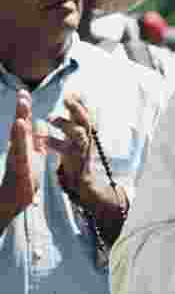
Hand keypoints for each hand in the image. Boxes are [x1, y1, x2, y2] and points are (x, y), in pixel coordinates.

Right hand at [1, 90, 44, 226]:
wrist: (14, 200)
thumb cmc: (25, 177)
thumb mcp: (35, 155)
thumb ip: (38, 139)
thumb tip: (41, 123)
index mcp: (24, 146)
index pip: (25, 125)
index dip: (25, 110)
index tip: (25, 92)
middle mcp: (18, 150)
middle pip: (20, 129)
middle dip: (22, 112)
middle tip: (22, 94)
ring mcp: (17, 160)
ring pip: (18, 142)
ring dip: (19, 128)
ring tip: (21, 113)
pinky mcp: (19, 172)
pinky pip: (20, 159)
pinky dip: (21, 148)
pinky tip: (21, 138)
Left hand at [46, 93, 100, 206]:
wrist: (82, 176)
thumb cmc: (78, 150)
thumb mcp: (80, 130)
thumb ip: (77, 114)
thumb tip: (78, 95)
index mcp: (89, 129)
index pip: (88, 111)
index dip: (82, 101)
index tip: (73, 92)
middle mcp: (88, 136)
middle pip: (86, 119)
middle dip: (77, 108)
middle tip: (66, 98)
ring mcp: (83, 147)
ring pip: (78, 132)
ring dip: (64, 124)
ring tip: (50, 118)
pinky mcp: (74, 157)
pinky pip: (65, 148)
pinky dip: (53, 143)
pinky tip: (43, 140)